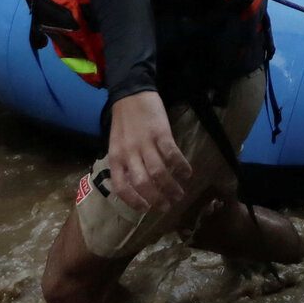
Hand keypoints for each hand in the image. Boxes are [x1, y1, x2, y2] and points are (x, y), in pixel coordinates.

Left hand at [105, 91, 191, 212]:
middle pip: (143, 183)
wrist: (131, 93)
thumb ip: (124, 163)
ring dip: (171, 187)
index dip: (134, 201)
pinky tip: (188, 173)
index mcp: (116, 157)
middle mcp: (129, 153)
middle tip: (168, 205)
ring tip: (179, 194)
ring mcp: (145, 143)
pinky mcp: (160, 132)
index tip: (145, 209)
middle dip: (157, 199)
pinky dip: (181, 165)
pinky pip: (172, 154)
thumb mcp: (116, 144)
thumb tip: (136, 186)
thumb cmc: (124, 121)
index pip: (121, 187)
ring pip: (159, 172)